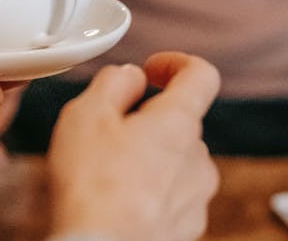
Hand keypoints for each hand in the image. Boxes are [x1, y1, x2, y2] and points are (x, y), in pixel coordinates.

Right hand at [48, 52, 220, 240]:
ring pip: (176, 161)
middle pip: (180, 122)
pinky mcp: (187, 227)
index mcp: (178, 123)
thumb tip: (129, 76)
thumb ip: (113, 82)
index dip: (176, 63)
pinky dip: (150, 192)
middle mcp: (198, 159)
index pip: (201, 75)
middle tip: (108, 132)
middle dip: (148, 121)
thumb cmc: (92, 188)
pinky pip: (172, 196)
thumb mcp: (86, 114)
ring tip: (108, 173)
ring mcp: (195, 197)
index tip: (154, 69)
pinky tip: (119, 201)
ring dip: (149, 159)